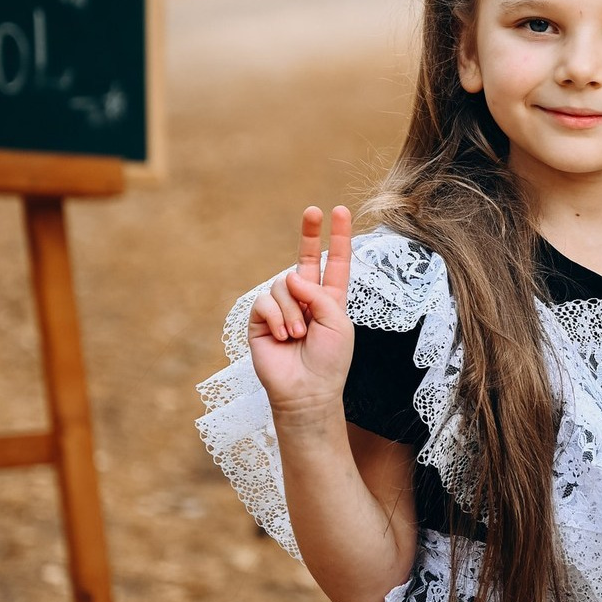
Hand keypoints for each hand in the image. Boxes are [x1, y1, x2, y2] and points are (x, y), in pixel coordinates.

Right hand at [248, 205, 354, 421]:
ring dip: (293, 310)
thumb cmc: (329, 360)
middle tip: (312, 209)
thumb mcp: (337, 322)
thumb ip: (319, 294)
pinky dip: (277, 317)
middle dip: (309, 232)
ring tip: (297, 335)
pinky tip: (283, 336)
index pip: (335, 263)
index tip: (341, 211)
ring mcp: (283, 307)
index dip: (339, 238)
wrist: (307, 391)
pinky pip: (266, 301)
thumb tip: (291, 275)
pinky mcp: (261, 319)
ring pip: (283, 284)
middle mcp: (306, 298)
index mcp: (330, 298)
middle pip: (306, 257)